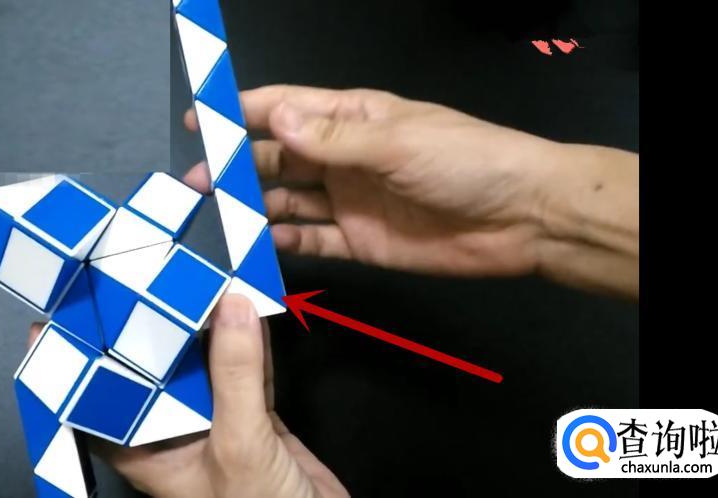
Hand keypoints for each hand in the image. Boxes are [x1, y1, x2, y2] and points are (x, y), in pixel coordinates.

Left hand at [28, 295, 348, 497]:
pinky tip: (245, 304)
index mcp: (147, 453)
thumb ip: (236, 375)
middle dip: (145, 329)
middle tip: (131, 275)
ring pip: (200, 367)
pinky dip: (247, 341)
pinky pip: (246, 371)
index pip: (97, 401)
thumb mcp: (240, 443)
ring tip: (189, 276)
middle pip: (150, 374)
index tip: (57, 318)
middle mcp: (173, 435)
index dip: (75, 363)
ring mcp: (215, 425)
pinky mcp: (255, 419)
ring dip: (201, 328)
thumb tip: (231, 306)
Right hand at [184, 85, 638, 296]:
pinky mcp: (359, 241)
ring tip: (213, 218)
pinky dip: (283, 243)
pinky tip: (256, 246)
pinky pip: (311, 240)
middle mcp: (343, 156)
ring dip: (252, 206)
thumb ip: (333, 139)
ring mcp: (348, 200)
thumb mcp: (398, 143)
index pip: (285, 109)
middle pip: (277, 158)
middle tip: (194, 183)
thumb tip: (274, 121)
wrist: (523, 218)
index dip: (241, 112)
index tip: (198, 121)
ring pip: (287, 200)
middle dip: (235, 167)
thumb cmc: (466, 162)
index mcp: (353, 118)